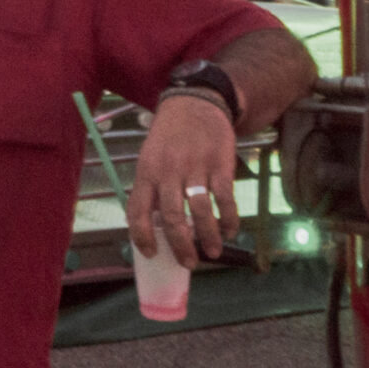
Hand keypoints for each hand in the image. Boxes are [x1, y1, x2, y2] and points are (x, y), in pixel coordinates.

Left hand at [128, 96, 237, 266]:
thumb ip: (151, 188)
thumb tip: (152, 225)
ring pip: (201, 212)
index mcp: (146, 172)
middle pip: (173, 218)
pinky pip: (225, 200)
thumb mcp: (149, 157)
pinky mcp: (220, 165)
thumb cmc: (169, 136)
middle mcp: (168, 172)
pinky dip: (229, 220)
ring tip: (212, 252)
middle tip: (189, 263)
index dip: (142, 237)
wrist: (195, 104)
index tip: (151, 254)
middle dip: (181, 246)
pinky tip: (230, 231)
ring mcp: (195, 169)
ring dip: (208, 238)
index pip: (138, 211)